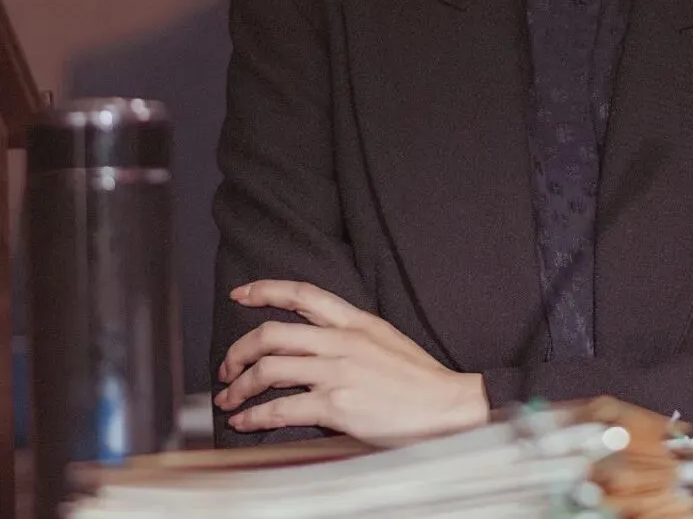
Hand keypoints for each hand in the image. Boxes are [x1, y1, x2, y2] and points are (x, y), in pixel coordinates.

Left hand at [215, 280, 488, 443]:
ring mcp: (338, 372)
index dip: (265, 290)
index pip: (303, 294)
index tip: (240, 294)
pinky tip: (245, 421)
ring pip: (270, 369)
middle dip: (239, 349)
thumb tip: (314, 346)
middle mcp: (342, 341)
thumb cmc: (417, 376)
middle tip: (227, 364)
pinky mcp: (337, 405)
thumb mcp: (384, 338)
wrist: (445, 403)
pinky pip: (281, 408)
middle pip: (273, 334)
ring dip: (240, 385)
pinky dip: (254, 416)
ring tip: (230, 397)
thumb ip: (348, 335)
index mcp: (355, 321)